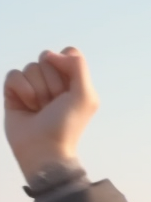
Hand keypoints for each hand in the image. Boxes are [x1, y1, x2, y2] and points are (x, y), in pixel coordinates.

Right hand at [4, 47, 98, 180]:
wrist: (44, 148)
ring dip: (38, 91)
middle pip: (47, 57)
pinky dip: (21, 91)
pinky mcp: (15, 91)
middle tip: (55, 104)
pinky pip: (14, 74)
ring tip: (41, 109)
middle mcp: (55, 82)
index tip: (69, 89)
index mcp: (75, 82)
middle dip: (52, 83)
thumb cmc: (67, 125)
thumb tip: (51, 54)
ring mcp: (34, 86)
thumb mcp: (86, 96)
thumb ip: (77, 66)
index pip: (69, 53)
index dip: (66, 66)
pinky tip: (28, 108)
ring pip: (31, 67)